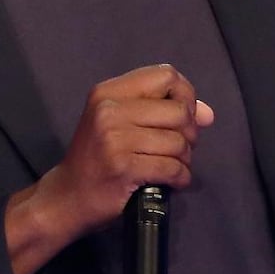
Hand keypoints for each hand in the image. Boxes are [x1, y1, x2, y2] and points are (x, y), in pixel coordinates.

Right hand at [4, 65, 213, 273]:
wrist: (67, 197)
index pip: (165, 75)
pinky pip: (173, 168)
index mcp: (108, 92)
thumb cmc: (96, 158)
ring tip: (172, 165)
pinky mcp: (125, 168)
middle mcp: (110, 110)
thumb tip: (207, 114)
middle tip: (178, 147)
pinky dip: (180, 177)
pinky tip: (172, 181)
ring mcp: (115, 140)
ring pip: (179, 142)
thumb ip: (162, 110)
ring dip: (184, 159)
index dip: (184, 94)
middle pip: (178, 110)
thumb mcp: (118, 122)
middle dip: (189, 132)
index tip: (181, 115)